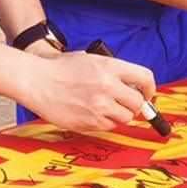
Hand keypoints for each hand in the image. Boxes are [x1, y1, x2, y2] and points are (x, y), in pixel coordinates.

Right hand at [17, 50, 156, 131]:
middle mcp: (107, 87)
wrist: (37, 81)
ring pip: (125, 118)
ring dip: (119, 114)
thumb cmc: (62, 69)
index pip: (145, 78)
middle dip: (134, 104)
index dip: (149, 89)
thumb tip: (134, 87)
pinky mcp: (89, 122)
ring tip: (105, 107)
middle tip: (126, 103)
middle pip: (138, 103)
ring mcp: (98, 106)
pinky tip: (91, 112)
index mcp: (110, 67)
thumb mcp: (91, 60)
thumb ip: (114, 72)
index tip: (146, 94)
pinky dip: (104, 122)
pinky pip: (108, 127)